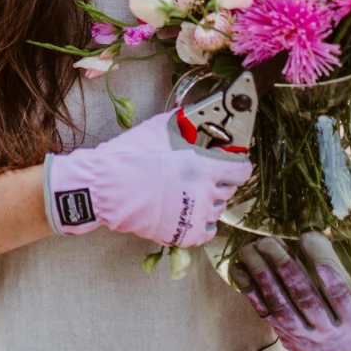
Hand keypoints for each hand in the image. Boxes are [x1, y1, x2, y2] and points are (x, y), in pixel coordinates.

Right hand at [43, 109, 250, 245]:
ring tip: (191, 192)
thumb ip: (182, 122)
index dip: (236, 163)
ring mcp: (195, 217)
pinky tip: (188, 211)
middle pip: (229, 189)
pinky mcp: (184, 235)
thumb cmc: (133, 156)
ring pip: (217, 209)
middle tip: (202, 173)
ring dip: (209, 200)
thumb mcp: (159, 129)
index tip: (229, 161)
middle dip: (219, 180)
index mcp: (205, 166)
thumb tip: (192, 114)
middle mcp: (205, 194)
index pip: (242, 170)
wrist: (109, 188)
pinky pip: (206, 231)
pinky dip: (201, 222)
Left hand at [228, 232, 350, 350]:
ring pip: (280, 304)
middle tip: (269, 240)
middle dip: (284, 265)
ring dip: (262, 275)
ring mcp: (305, 337)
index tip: (307, 235)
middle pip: (304, 296)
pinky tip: (238, 269)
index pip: (338, 289)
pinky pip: (265, 312)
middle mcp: (329, 333)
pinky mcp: (286, 335)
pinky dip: (249, 290)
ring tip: (250, 248)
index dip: (322, 262)